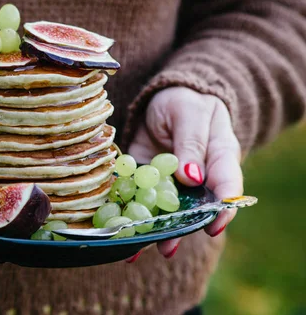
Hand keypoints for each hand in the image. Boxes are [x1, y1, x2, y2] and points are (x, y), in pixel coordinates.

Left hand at [128, 87, 242, 258]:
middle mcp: (198, 179)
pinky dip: (128, 216)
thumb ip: (192, 143)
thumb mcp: (189, 114)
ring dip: (152, 230)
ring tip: (136, 247)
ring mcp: (171, 183)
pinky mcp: (145, 181)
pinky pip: (139, 201)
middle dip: (180, 229)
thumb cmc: (185, 101)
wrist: (161, 98)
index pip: (227, 187)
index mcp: (220, 158)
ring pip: (165, 211)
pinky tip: (116, 233)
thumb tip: (193, 177)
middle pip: (194, 208)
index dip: (223, 209)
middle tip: (167, 246)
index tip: (212, 227)